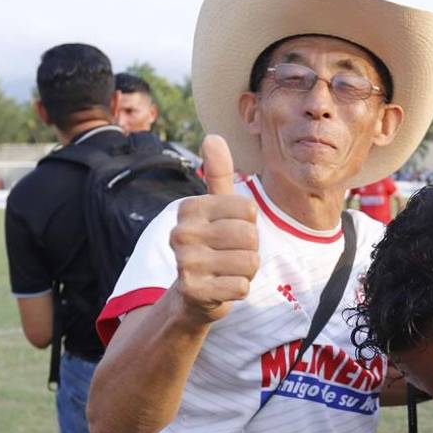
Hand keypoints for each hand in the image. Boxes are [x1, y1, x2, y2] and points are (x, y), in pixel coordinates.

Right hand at [169, 135, 258, 326]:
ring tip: (226, 271)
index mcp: (189, 208)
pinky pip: (241, 286)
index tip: (229, 233)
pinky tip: (222, 287)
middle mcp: (182, 232)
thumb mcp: (215, 209)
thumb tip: (213, 136)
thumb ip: (218, 174)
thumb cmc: (211, 246)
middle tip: (230, 256)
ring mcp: (185, 262)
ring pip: (249, 262)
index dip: (249, 225)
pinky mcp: (193, 290)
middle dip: (250, 250)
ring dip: (246, 271)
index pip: (248, 209)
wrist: (191, 296)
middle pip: (250, 236)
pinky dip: (240, 290)